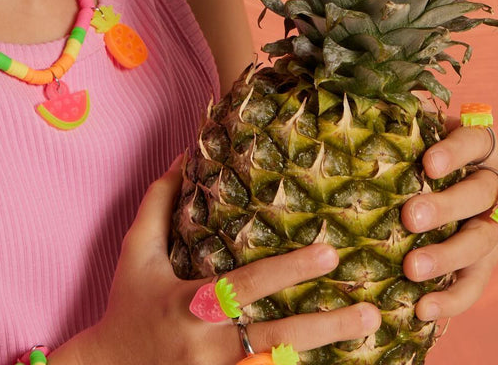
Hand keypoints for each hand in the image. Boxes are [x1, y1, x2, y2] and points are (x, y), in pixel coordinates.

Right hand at [74, 157, 379, 364]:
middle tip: (371, 308)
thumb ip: (159, 201)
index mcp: (189, 304)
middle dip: (326, 325)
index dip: (290, 270)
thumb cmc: (126, 304)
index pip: (248, 285)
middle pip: (277, 337)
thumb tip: (186, 154)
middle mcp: (208, 346)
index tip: (329, 251)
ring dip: (327, 353)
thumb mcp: (135, 250)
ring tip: (370, 332)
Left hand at [401, 119, 497, 320]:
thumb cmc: (412, 146)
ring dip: (447, 257)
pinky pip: (473, 285)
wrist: (432, 182)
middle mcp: (493, 185)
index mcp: (478, 147)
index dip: (455, 152)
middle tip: (410, 217)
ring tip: (411, 268)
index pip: (475, 142)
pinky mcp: (483, 263)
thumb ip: (396, 117)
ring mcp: (492, 226)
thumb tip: (355, 100)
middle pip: (481, 194)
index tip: (428, 164)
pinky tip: (422, 308)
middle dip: (447, 207)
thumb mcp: (410, 126)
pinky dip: (450, 299)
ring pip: (481, 243)